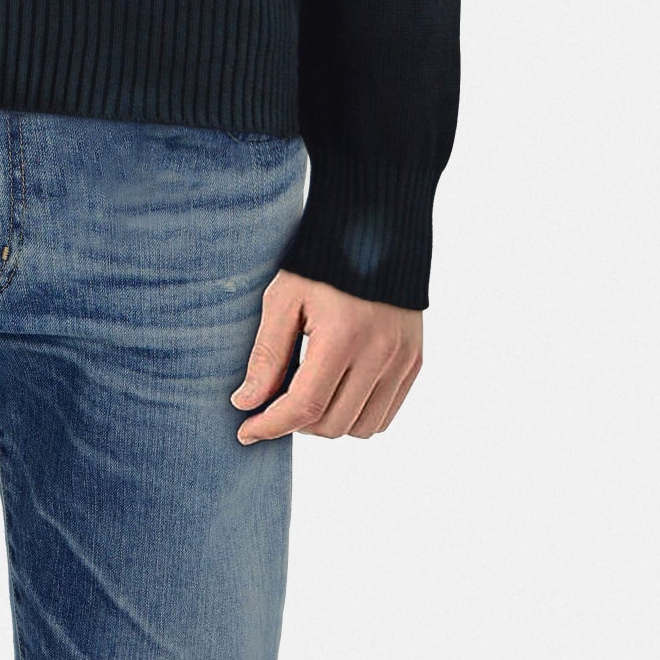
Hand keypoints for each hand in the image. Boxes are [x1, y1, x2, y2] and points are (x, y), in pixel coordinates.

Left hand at [230, 272, 421, 441]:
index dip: (271, 426)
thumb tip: (246, 404)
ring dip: (328, 423)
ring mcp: (402, 360)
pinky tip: (335, 392)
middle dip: (296, 424)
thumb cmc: (320, 260)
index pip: (305, 405)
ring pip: (361, 428)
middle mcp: (380, 354)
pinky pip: (385, 414)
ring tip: (306, 396)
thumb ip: (267, 354)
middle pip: (332, 423)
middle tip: (273, 405)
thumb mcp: (284, 297)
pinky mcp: (414, 361)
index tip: (245, 431)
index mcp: (343, 335)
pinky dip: (357, 416)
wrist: (374, 227)